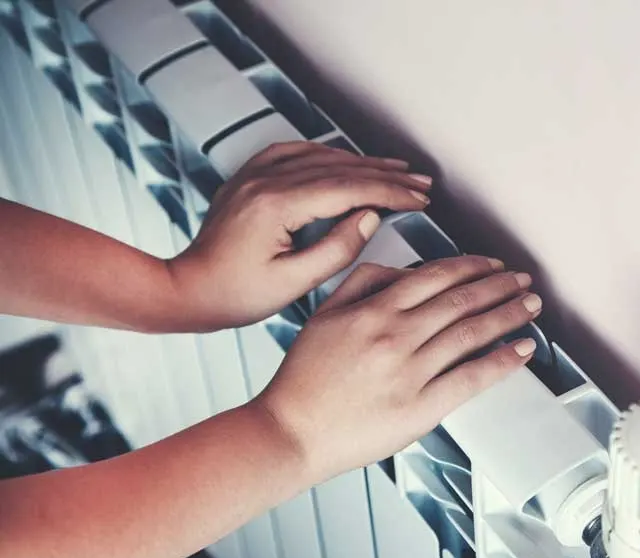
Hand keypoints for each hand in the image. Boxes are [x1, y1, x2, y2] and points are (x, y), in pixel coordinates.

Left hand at [166, 141, 431, 330]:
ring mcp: (255, 174)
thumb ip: (336, 249)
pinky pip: (294, 152)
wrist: (187, 289)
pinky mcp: (249, 177)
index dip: (389, 193)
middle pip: (340, 168)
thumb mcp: (293, 283)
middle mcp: (265, 180)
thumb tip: (369, 218)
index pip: (348, 189)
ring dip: (362, 163)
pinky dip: (327, 154)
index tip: (418, 199)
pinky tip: (345, 158)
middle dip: (386, 176)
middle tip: (421, 184)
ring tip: (396, 172)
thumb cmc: (235, 294)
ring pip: (321, 157)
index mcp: (277, 206)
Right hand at [253, 256, 542, 482]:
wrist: (292, 432)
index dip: (472, 267)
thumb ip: (363, 282)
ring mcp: (410, 372)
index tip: (493, 266)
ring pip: (471, 333)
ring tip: (531, 306)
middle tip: (524, 281)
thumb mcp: (325, 314)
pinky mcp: (420, 407)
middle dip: (500, 286)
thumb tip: (405, 270)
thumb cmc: (306, 378)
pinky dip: (501, 361)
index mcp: (373, 309)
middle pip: (461, 300)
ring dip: (508, 314)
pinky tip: (521, 349)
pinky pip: (470, 378)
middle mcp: (395, 335)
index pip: (436, 277)